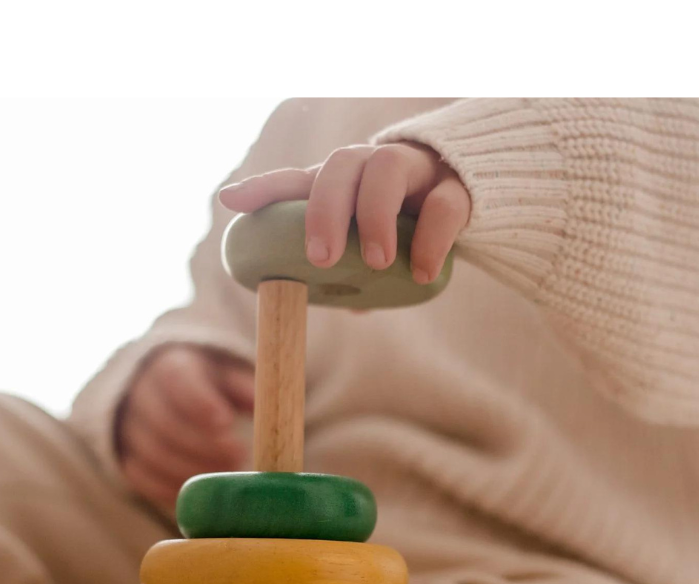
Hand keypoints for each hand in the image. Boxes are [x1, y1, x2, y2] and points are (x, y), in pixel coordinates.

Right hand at [117, 344, 253, 509]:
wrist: (167, 394)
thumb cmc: (209, 385)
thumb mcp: (229, 377)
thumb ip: (244, 388)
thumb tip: (262, 404)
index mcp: (169, 366)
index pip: (177, 380)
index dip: (200, 403)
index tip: (227, 422)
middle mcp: (141, 395)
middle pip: (165, 423)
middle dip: (203, 445)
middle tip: (239, 456)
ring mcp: (129, 428)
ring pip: (153, 454)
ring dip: (193, 469)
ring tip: (227, 474)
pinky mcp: (126, 457)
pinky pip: (141, 477)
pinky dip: (170, 488)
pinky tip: (201, 493)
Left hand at [218, 141, 470, 285]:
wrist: (469, 204)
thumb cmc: (401, 229)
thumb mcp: (363, 250)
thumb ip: (340, 270)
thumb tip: (312, 302)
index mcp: (343, 184)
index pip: (298, 179)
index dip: (264, 188)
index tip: (230, 201)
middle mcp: (373, 166)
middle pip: (341, 165)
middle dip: (326, 210)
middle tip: (320, 258)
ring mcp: (416, 171)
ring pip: (387, 169)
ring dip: (375, 216)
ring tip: (376, 262)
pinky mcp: (458, 189)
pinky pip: (443, 204)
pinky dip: (430, 239)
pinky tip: (420, 274)